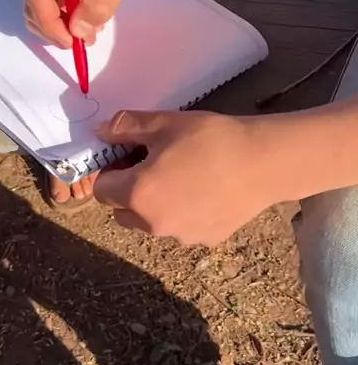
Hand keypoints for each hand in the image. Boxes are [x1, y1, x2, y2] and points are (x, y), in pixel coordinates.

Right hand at [25, 0, 147, 46]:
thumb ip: (95, 8)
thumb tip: (76, 32)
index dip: (51, 26)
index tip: (72, 43)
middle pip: (34, 6)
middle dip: (55, 29)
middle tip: (82, 42)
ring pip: (39, 9)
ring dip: (60, 26)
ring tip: (89, 32)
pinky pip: (48, 4)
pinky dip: (63, 18)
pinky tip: (85, 21)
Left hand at [93, 109, 281, 245]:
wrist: (264, 162)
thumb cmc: (210, 138)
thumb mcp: (163, 123)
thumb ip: (124, 127)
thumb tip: (100, 132)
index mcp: (137, 195)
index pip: (102, 189)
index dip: (111, 169)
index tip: (130, 154)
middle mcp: (153, 224)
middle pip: (122, 211)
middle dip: (128, 190)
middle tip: (154, 164)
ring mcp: (180, 236)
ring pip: (151, 222)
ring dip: (154, 204)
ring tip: (183, 176)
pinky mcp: (205, 240)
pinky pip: (180, 227)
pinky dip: (183, 213)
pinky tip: (205, 190)